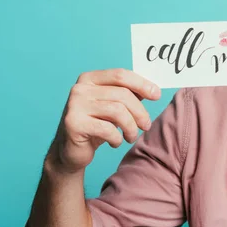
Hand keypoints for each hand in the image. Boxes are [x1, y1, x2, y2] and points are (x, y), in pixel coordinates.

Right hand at [46, 68, 160, 174]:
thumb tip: (153, 89)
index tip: (157, 95)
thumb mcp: (114, 106)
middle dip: (140, 112)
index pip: (121, 75)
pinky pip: (107, 129)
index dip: (142, 84)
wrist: (70, 151)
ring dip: (131, 127)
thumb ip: (129, 95)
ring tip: (131, 137)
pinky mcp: (73, 124)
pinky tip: (116, 142)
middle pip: (122, 94)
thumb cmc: (97, 125)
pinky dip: (117, 138)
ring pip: (117, 111)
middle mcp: (80, 88)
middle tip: (146, 125)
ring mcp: (74, 105)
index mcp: (89, 78)